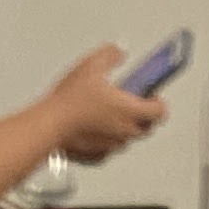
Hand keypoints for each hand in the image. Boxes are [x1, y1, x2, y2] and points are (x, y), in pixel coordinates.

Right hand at [46, 47, 166, 164]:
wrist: (49, 126)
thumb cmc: (70, 101)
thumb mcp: (92, 65)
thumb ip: (110, 55)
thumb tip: (118, 52)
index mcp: (130, 110)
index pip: (160, 112)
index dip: (158, 102)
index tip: (151, 95)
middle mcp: (124, 132)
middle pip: (146, 127)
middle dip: (143, 115)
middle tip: (130, 102)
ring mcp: (111, 146)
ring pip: (127, 138)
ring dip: (124, 127)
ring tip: (109, 113)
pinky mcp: (96, 156)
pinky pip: (109, 149)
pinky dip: (106, 140)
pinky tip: (94, 128)